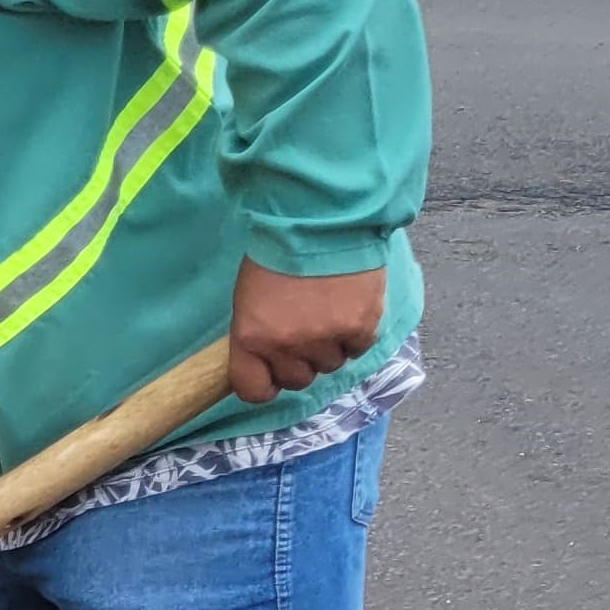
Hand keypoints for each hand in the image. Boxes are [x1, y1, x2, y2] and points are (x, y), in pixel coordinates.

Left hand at [228, 257, 383, 405]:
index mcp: (251, 338)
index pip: (254, 391)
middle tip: (304, 332)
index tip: (270, 375)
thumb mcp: (248, 297)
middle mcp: (287, 345)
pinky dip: (356, 333)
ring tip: (328, 313)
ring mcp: (326, 338)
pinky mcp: (361, 325)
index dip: (264, 384)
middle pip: (297, 379)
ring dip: (330, 346)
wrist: (321, 218)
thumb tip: (267, 361)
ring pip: (330, 365)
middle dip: (300, 361)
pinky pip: (358, 347)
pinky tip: (350, 308)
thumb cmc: (278, 252)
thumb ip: (256, 334)